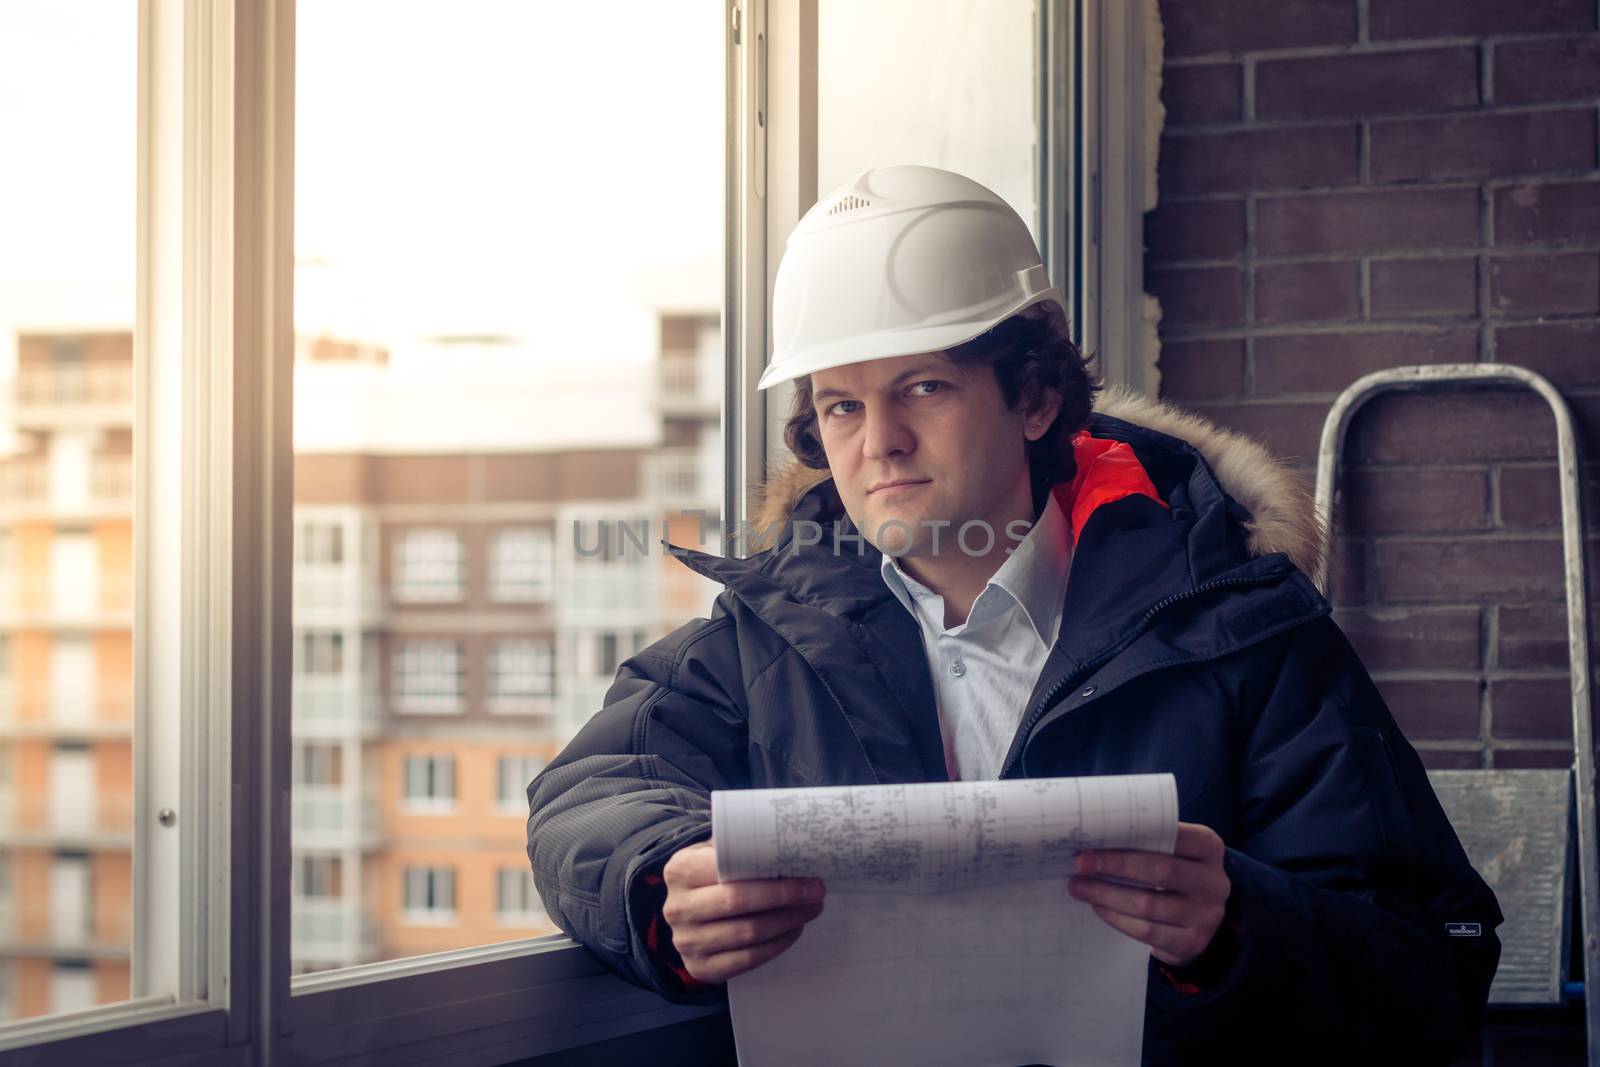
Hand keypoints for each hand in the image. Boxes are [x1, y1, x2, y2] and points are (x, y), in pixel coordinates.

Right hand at [660, 836, 827, 983]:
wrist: (687, 910)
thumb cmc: (710, 875)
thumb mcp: (715, 852)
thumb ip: (742, 848)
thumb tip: (792, 845)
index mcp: (681, 870)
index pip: (730, 871)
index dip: (771, 875)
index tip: (809, 876)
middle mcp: (678, 908)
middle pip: (739, 903)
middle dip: (785, 898)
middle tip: (817, 894)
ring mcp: (687, 942)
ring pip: (748, 934)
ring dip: (787, 922)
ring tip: (809, 910)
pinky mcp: (700, 968)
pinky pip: (747, 960)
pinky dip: (776, 945)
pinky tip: (792, 931)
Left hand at [1066, 821, 1230, 967]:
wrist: (1199, 918)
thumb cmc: (1175, 873)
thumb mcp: (1173, 852)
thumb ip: (1146, 841)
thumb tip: (1095, 838)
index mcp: (1209, 847)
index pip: (1175, 835)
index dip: (1134, 836)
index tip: (1096, 838)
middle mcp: (1214, 881)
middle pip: (1160, 871)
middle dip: (1114, 866)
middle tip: (1080, 865)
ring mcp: (1207, 915)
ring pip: (1149, 905)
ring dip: (1107, 895)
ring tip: (1080, 888)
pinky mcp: (1192, 942)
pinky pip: (1148, 931)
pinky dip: (1117, 918)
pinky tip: (1099, 907)